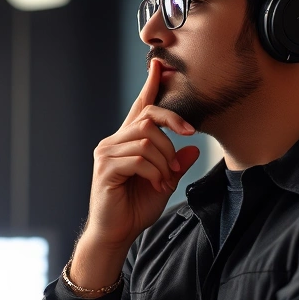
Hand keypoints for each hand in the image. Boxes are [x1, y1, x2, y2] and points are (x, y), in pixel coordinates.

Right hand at [85, 59, 200, 249]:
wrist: (116, 234)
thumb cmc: (136, 208)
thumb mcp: (164, 183)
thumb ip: (176, 165)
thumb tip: (193, 150)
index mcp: (126, 142)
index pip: (140, 107)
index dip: (150, 86)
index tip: (158, 65)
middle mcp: (113, 142)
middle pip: (149, 118)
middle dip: (174, 130)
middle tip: (185, 148)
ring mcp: (107, 154)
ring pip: (147, 140)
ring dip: (165, 162)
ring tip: (164, 182)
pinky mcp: (105, 168)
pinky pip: (139, 159)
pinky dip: (155, 173)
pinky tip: (157, 186)